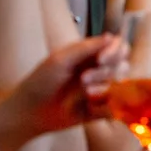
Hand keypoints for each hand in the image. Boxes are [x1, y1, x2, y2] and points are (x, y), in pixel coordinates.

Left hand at [6, 35, 127, 136]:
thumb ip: (86, 48)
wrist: (28, 113)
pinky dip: (106, 106)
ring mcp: (101, 89)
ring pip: (120, 85)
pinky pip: (115, 106)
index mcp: (91, 54)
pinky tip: (89, 108)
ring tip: (86, 96)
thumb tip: (111, 36)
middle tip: (83, 80)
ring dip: (104, 89)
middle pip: (122, 65)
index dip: (115, 51)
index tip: (101, 60)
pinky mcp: (101, 108)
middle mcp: (100, 70)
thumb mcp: (60, 60)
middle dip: (105, 72)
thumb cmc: (40, 82)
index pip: (118, 46)